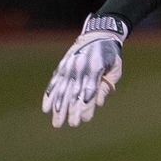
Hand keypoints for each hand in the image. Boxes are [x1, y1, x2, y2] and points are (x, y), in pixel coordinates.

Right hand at [42, 13, 126, 127]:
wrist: (98, 35)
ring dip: (59, 108)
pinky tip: (46, 109)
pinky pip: (54, 83)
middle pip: (74, 93)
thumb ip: (106, 85)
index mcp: (94, 67)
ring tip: (57, 123)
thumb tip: (98, 103)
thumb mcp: (114, 69)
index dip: (86, 105)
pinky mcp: (62, 67)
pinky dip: (49, 96)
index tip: (84, 119)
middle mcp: (79, 67)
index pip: (89, 90)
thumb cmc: (110, 56)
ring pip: (62, 91)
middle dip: (72, 110)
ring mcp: (68, 67)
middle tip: (72, 125)